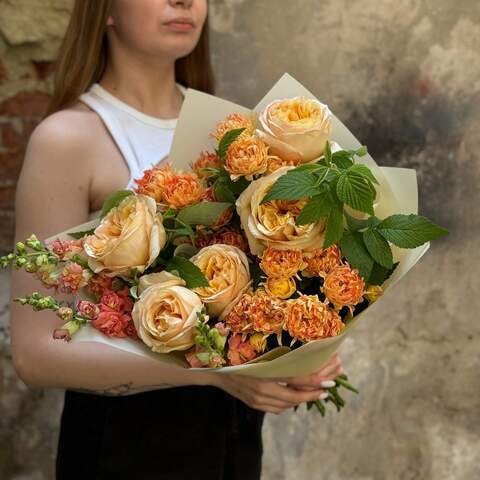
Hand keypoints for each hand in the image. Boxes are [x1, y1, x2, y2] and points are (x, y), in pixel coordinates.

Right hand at [209, 352, 342, 414]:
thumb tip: (301, 358)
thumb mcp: (259, 352)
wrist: (215, 369)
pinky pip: (276, 408)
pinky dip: (288, 404)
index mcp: (263, 372)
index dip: (313, 380)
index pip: (294, 379)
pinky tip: (293, 396)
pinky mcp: (254, 404)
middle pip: (294, 396)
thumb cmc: (238, 355)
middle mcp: (260, 388)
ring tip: (314, 392)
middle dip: (312, 393)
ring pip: (286, 405)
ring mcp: (256, 399)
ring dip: (302, 399)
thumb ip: (278, 358)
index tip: (329, 382)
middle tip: (327, 389)